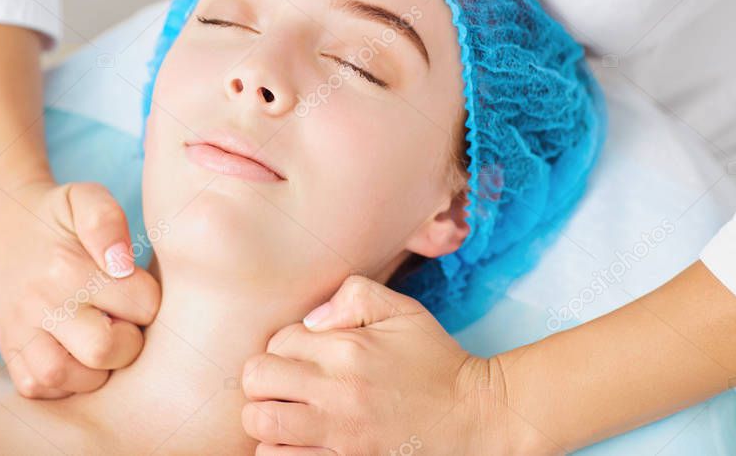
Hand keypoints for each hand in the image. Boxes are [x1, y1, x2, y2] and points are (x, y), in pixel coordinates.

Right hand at [0, 177, 160, 398]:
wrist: (4, 225)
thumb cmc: (59, 215)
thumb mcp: (86, 198)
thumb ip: (108, 221)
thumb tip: (121, 264)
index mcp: (67, 267)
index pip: (142, 305)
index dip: (148, 300)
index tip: (135, 288)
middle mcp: (41, 303)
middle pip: (106, 350)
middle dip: (129, 341)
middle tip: (122, 320)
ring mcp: (20, 332)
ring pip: (71, 379)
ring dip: (98, 367)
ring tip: (100, 337)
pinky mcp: (8, 351)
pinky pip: (39, 388)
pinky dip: (66, 381)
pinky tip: (76, 353)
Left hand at [241, 275, 537, 454]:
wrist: (478, 419)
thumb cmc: (437, 363)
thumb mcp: (403, 311)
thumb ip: (354, 295)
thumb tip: (311, 320)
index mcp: (347, 349)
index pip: (278, 341)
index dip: (285, 348)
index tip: (304, 360)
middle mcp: (337, 392)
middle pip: (257, 381)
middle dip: (264, 381)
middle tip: (284, 388)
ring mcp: (340, 436)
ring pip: (261, 427)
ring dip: (267, 422)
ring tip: (287, 419)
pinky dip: (281, 454)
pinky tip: (297, 446)